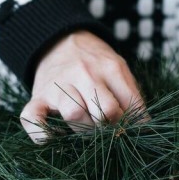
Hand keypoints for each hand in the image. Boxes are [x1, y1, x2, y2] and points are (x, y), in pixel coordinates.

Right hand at [20, 30, 144, 141]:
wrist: (59, 41)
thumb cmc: (94, 62)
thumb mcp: (118, 68)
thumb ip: (131, 95)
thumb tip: (145, 127)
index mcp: (109, 68)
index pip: (130, 104)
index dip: (135, 123)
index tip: (132, 130)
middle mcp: (84, 74)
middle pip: (105, 111)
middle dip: (111, 127)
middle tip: (108, 128)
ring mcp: (59, 85)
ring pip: (75, 115)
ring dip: (84, 129)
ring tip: (86, 127)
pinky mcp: (38, 96)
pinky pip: (33, 118)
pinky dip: (41, 133)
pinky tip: (52, 138)